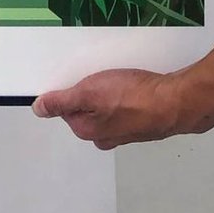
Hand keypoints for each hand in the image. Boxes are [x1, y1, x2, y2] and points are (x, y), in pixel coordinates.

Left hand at [31, 68, 179, 149]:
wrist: (175, 102)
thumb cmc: (132, 97)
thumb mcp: (89, 93)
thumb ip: (61, 101)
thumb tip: (38, 109)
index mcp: (87, 131)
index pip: (66, 107)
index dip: (71, 88)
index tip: (82, 77)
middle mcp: (104, 136)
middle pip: (86, 107)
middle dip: (91, 90)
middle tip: (104, 76)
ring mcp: (124, 131)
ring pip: (105, 107)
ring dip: (109, 91)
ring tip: (120, 78)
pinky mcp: (141, 123)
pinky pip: (124, 106)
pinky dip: (125, 95)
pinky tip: (133, 85)